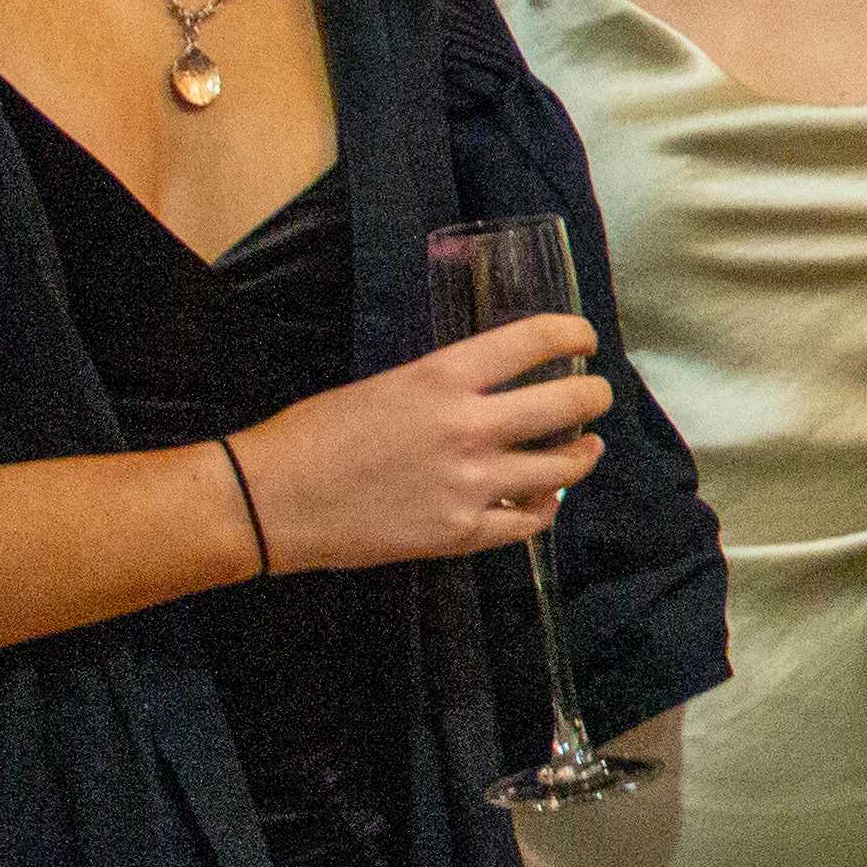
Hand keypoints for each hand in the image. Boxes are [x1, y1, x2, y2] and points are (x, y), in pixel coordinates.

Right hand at [232, 314, 611, 573]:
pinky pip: (529, 522)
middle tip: (596, 395)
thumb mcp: (387, 386)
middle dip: (594, 396)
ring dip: (582, 454)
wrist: (270, 500)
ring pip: (562, 467)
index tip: (585, 338)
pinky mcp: (460, 533)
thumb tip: (492, 391)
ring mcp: (470, 485)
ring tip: (586, 449)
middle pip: (568, 404)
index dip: (573, 333)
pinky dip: (544, 508)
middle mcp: (468, 427)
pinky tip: (543, 499)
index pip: (534, 341)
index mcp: (442, 378)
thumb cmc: (314, 435)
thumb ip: (446, 388)